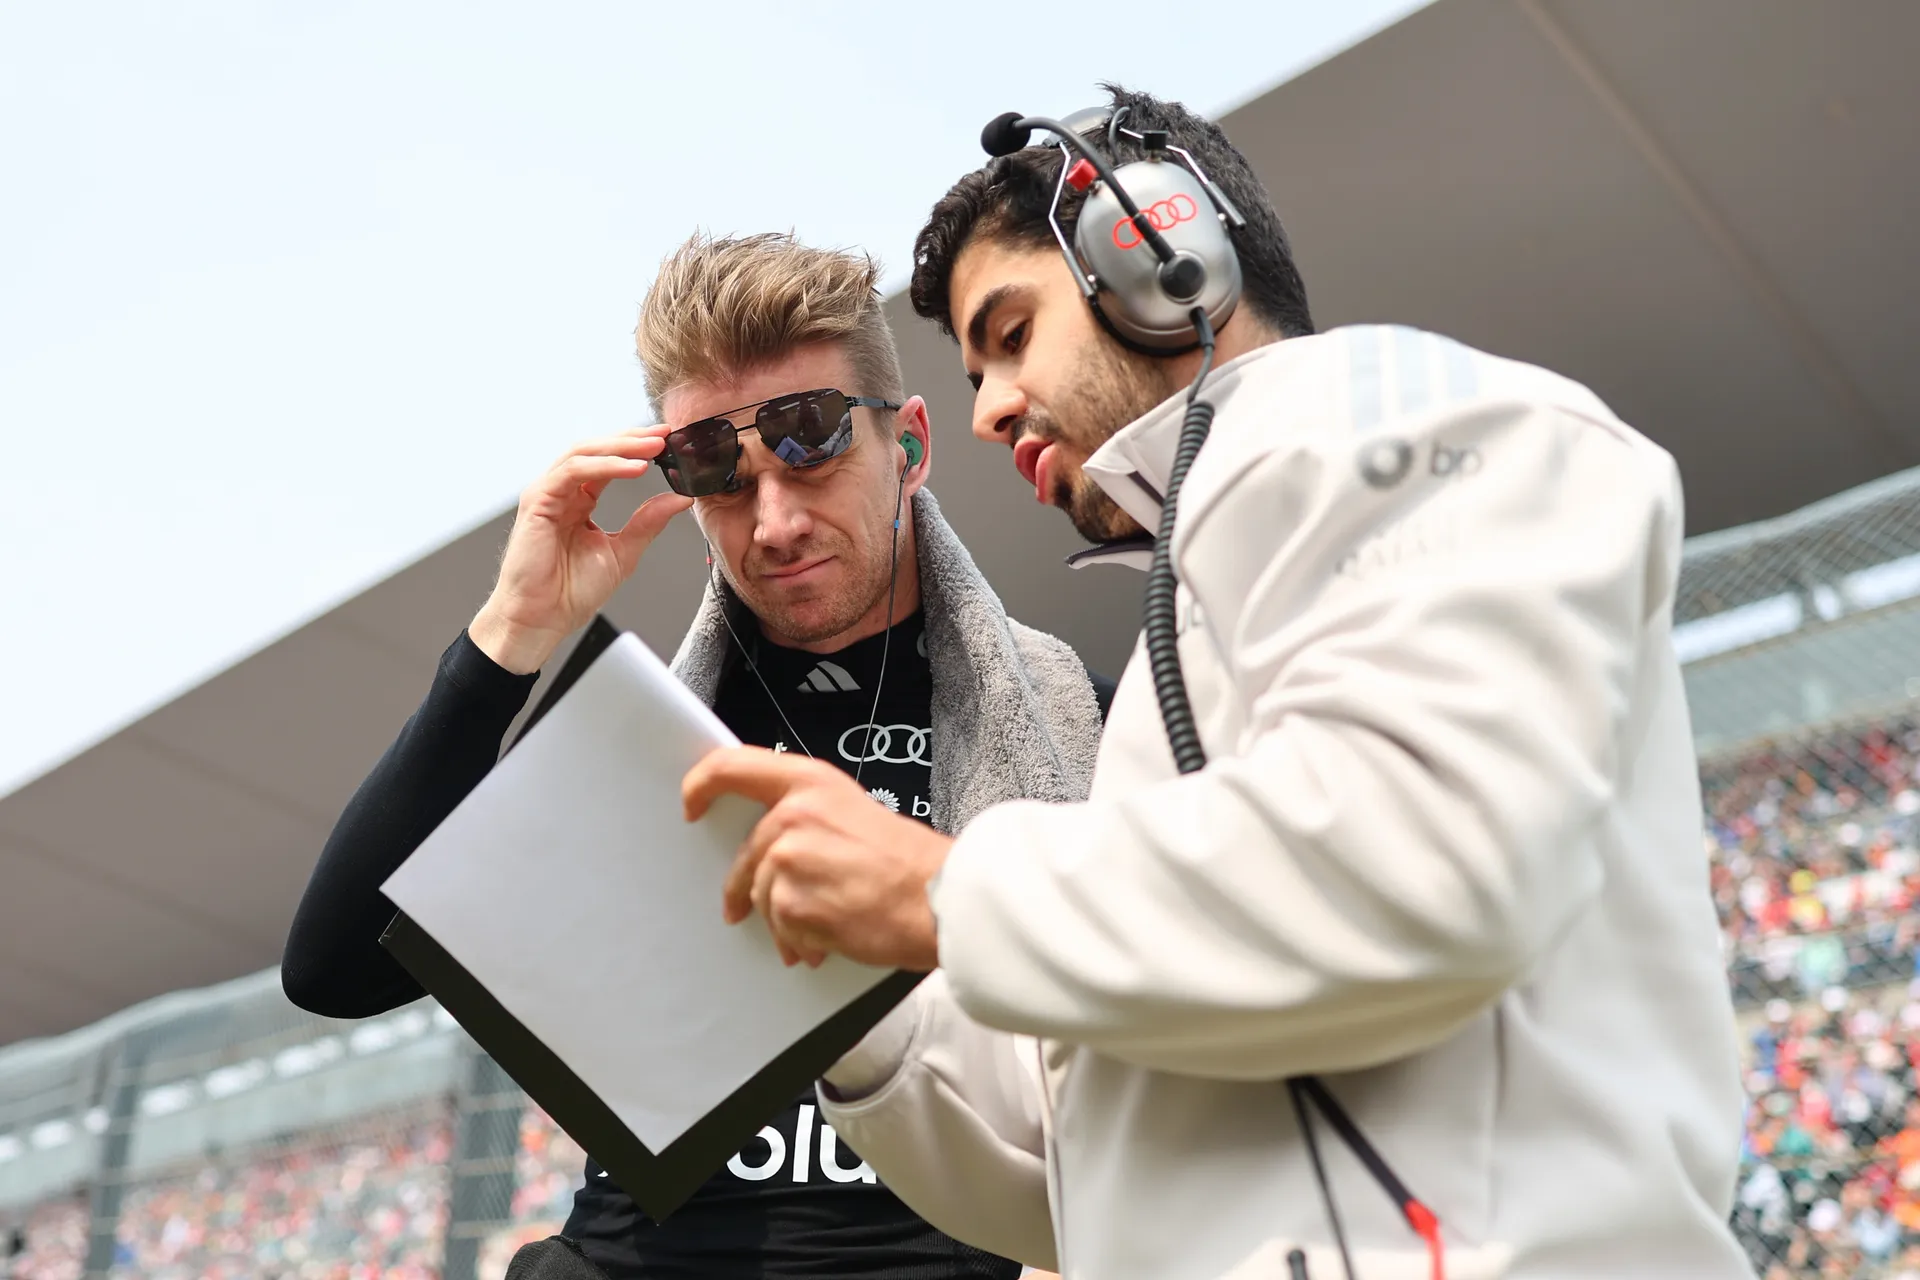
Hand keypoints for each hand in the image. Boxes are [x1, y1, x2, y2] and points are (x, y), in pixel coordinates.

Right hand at [469, 427, 693, 672]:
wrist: (543, 620)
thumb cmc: (571, 592)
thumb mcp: (623, 551)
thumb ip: (648, 522)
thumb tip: (680, 498)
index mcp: (580, 500)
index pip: (610, 462)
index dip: (638, 449)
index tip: (670, 442)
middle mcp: (562, 492)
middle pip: (596, 449)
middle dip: (632, 439)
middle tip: (665, 435)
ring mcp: (547, 493)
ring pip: (583, 452)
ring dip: (621, 447)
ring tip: (654, 447)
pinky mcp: (537, 501)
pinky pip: (572, 471)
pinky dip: (605, 466)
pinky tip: (633, 468)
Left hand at [682, 747, 950, 970]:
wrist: (941, 899)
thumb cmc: (910, 862)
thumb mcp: (854, 812)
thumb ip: (809, 818)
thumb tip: (773, 845)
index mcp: (810, 783)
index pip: (732, 766)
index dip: (702, 785)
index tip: (690, 805)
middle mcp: (793, 815)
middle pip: (746, 856)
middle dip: (743, 889)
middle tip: (738, 909)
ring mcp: (789, 860)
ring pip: (761, 898)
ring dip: (784, 921)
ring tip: (819, 928)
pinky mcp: (791, 904)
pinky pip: (780, 930)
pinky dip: (799, 943)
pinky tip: (825, 944)